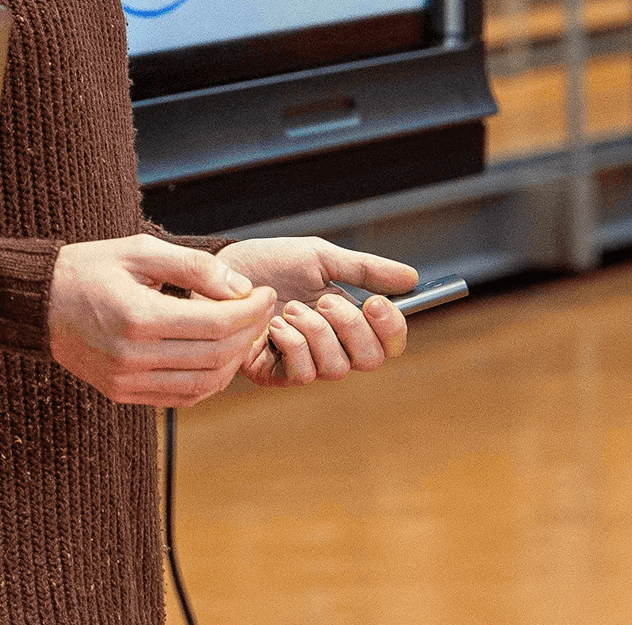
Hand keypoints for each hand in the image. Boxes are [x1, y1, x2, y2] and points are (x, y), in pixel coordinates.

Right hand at [47, 234, 275, 407]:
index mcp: (137, 317)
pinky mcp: (121, 394)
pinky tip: (217, 356)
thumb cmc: (89, 267)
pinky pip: (179, 397)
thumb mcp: (139, 250)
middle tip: (261, 309)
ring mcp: (125, 381)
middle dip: (248, 332)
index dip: (250, 311)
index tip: (266, 292)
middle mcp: (132, 356)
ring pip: (202, 385)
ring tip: (243, 332)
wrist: (38, 302)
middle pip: (214, 356)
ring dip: (233, 361)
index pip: (214, 324)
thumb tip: (240, 286)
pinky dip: (208, 381)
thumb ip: (193, 265)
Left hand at [218, 239, 416, 388]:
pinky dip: (293, 345)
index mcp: (347, 318)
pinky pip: (303, 374)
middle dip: (351, 328)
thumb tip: (411, 277)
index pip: (388, 341)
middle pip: (369, 360)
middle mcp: (331, 345)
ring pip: (336, 368)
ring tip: (290, 308)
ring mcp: (305, 362)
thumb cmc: (269, 263)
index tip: (375, 302)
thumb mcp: (318, 257)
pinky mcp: (276, 374)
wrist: (221, 269)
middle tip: (325, 300)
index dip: (391, 328)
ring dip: (315, 331)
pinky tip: (275, 325)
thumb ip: (364, 269)